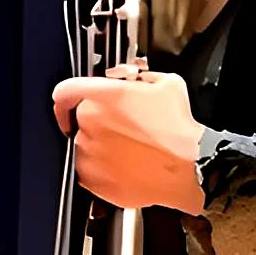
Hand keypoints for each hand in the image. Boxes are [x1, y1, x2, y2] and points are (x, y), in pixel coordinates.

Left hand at [51, 71, 206, 215]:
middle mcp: (90, 125)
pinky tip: (128, 166)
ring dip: (101, 145)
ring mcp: (89, 154)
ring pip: (85, 145)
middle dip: (100, 121)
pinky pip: (89, 170)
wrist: (190, 171)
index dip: (67, 97)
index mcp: (102, 97)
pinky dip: (104, 168)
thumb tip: (128, 78)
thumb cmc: (179, 132)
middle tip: (126, 128)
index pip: (65, 91)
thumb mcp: (168, 84)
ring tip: (131, 150)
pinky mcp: (92, 180)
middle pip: (81, 119)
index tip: (69, 104)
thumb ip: (140, 75)